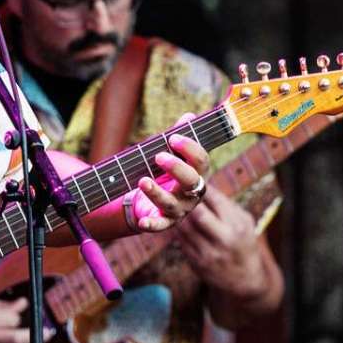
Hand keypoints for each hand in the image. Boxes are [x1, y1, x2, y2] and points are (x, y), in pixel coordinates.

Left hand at [129, 115, 210, 231]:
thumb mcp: (170, 154)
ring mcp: (179, 209)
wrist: (151, 200)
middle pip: (191, 181)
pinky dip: (151, 225)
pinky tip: (142, 221)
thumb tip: (189, 116)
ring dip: (157, 192)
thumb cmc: (164, 173)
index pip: (201, 161)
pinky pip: (159, 226)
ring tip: (142, 181)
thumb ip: (178, 136)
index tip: (173, 137)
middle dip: (177, 168)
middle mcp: (191, 193)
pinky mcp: (164, 222)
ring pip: (171, 203)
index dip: (190, 148)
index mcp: (197, 174)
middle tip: (159, 156)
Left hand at [175, 185, 269, 300]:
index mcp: (237, 225)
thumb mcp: (244, 221)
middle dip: (185, 199)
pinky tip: (175, 220)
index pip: (215, 199)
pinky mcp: (196, 263)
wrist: (244, 279)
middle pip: (197, 214)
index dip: (200, 186)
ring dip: (177, 213)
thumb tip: (203, 184)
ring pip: (185, 227)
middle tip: (175, 187)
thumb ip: (226, 205)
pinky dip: (177, 228)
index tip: (190, 176)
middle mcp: (224, 239)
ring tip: (172, 202)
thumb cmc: (243, 242)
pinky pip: (181, 241)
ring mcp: (209, 253)